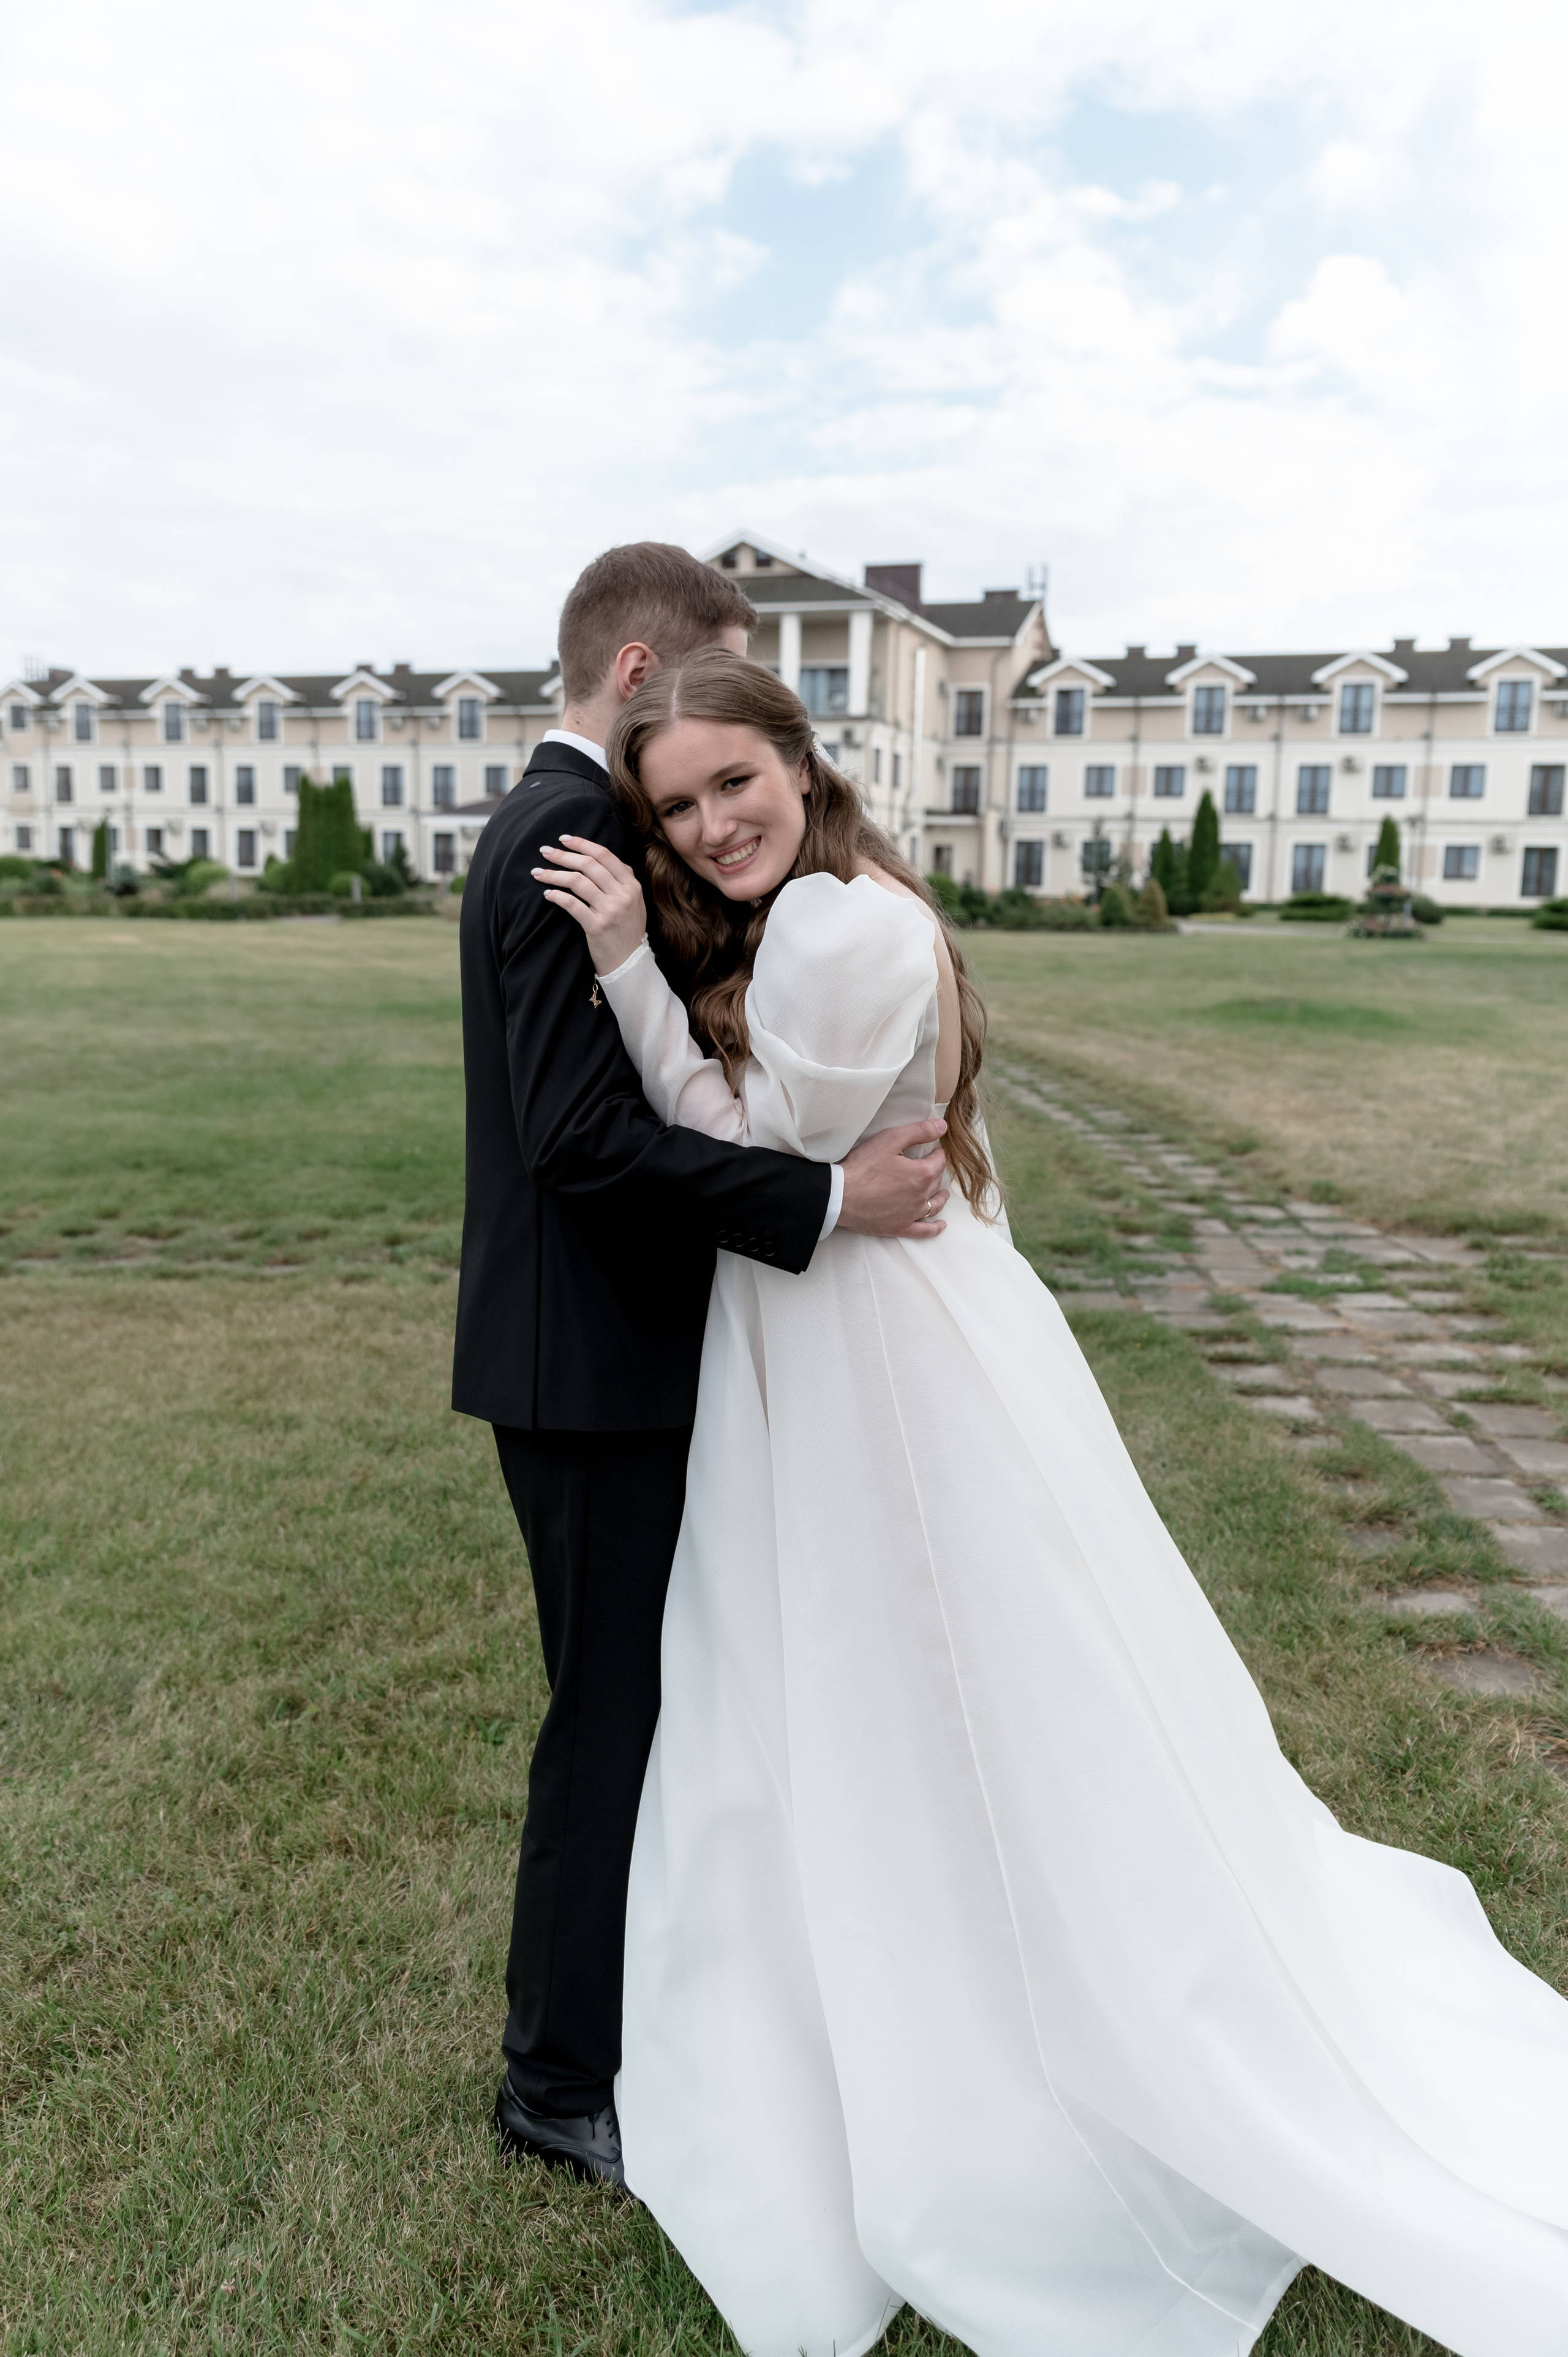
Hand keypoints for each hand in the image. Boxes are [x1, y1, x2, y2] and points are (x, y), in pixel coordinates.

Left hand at [533, 837, 647, 973]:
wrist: (630, 963)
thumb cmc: (628, 931)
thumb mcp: (635, 901)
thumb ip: (623, 879)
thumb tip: (602, 858)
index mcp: (632, 885)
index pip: (604, 855)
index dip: (582, 844)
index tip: (563, 839)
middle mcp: (623, 894)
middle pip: (589, 865)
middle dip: (563, 855)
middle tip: (545, 852)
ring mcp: (611, 910)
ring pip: (578, 882)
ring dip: (554, 875)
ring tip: (538, 872)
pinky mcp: (597, 926)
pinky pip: (572, 904)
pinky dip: (557, 896)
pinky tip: (548, 894)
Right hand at [836, 1120, 949, 1239]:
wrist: (840, 1195)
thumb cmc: (863, 1167)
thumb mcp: (890, 1139)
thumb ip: (919, 1131)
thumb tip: (942, 1126)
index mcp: (922, 1174)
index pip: (938, 1162)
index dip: (937, 1154)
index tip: (934, 1151)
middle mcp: (921, 1197)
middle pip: (936, 1183)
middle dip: (936, 1173)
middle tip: (931, 1167)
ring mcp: (911, 1214)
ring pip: (934, 1206)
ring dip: (940, 1198)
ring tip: (942, 1193)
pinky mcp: (899, 1228)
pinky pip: (923, 1231)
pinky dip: (934, 1228)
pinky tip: (940, 1225)